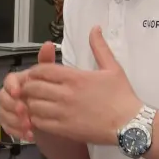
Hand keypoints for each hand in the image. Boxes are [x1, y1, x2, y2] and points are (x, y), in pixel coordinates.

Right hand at [0, 41, 56, 141]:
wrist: (64, 123)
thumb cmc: (59, 99)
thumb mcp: (56, 80)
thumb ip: (47, 64)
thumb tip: (48, 44)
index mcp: (22, 82)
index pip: (9, 80)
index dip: (11, 86)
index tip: (19, 93)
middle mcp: (14, 95)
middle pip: (2, 98)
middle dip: (12, 106)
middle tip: (25, 113)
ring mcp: (11, 110)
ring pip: (3, 114)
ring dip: (14, 120)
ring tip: (29, 126)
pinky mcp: (13, 124)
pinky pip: (7, 127)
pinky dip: (17, 131)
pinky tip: (29, 135)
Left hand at [22, 27, 140, 145]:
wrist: (129, 125)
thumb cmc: (122, 96)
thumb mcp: (113, 67)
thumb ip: (100, 47)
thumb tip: (95, 29)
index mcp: (75, 77)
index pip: (42, 70)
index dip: (35, 71)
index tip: (36, 74)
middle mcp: (66, 94)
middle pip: (33, 87)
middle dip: (29, 86)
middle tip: (31, 88)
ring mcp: (63, 113)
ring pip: (33, 105)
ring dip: (31, 102)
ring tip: (35, 102)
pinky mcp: (64, 129)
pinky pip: (39, 122)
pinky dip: (35, 118)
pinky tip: (41, 116)